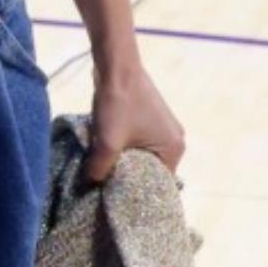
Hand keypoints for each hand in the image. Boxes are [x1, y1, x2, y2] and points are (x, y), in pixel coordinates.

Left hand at [85, 63, 184, 182]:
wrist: (115, 66)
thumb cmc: (118, 105)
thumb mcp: (107, 142)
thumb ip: (100, 169)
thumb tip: (92, 184)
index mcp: (175, 149)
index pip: (160, 184)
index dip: (139, 193)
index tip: (119, 201)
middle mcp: (175, 140)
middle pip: (151, 170)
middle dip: (130, 177)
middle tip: (109, 189)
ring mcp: (163, 127)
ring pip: (142, 155)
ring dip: (124, 161)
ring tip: (105, 172)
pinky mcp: (150, 117)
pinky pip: (139, 142)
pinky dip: (124, 148)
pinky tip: (107, 152)